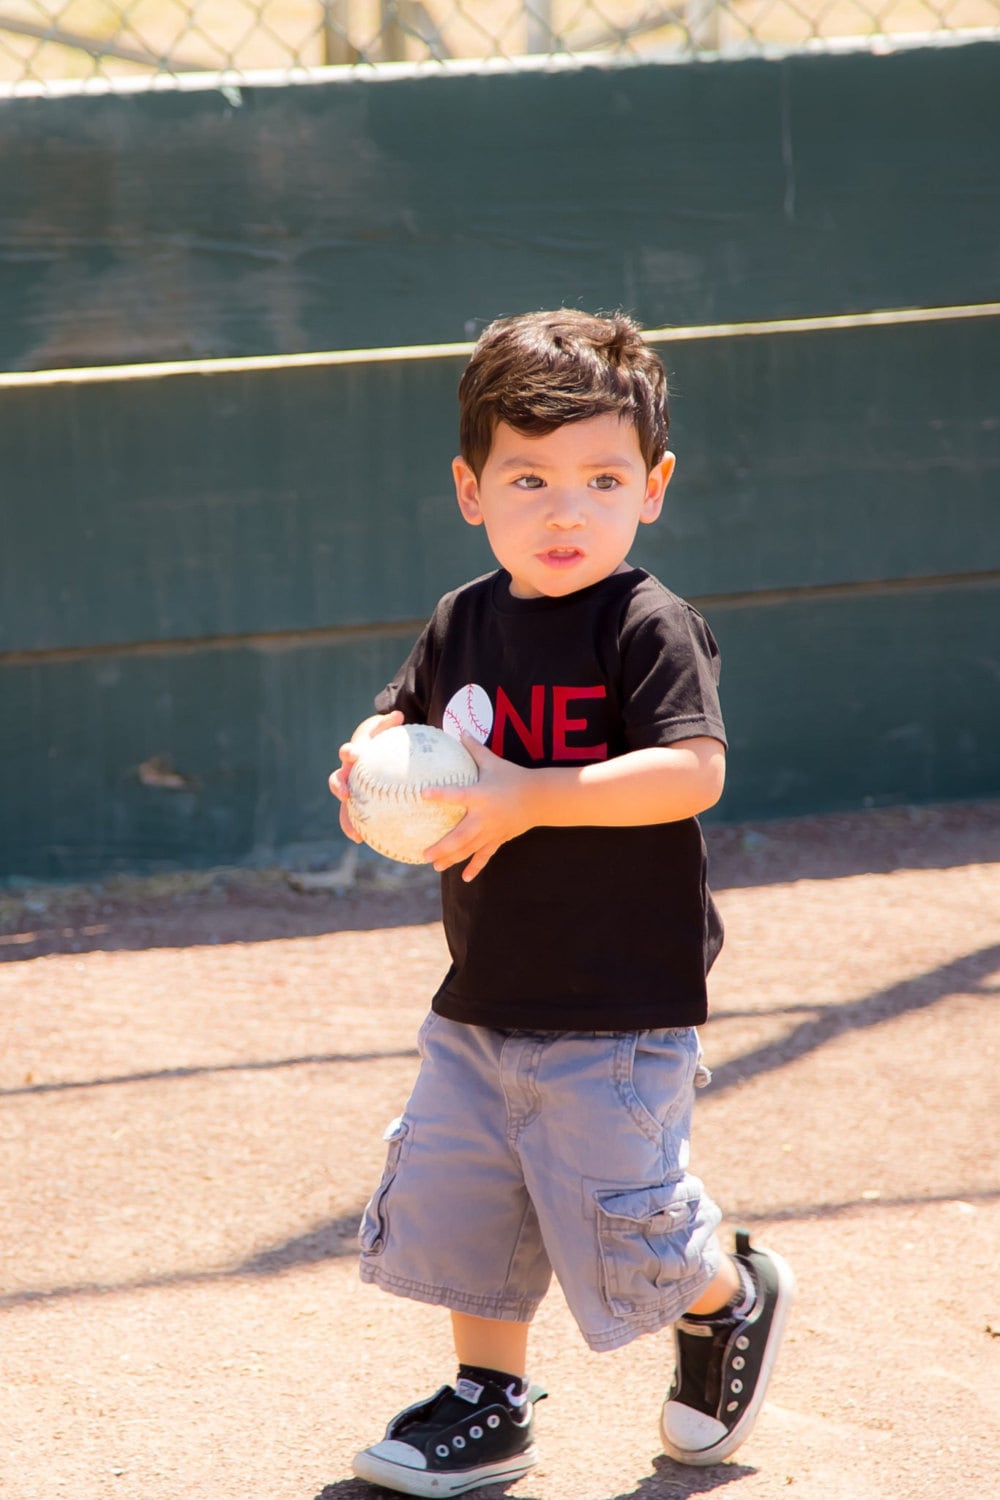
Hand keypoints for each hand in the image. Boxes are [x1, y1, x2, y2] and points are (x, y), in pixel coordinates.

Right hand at [328, 710, 403, 842]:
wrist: (375, 751)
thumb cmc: (383, 739)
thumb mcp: (386, 730)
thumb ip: (389, 724)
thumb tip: (398, 715)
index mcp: (354, 754)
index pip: (348, 752)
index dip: (348, 753)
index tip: (352, 755)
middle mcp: (348, 773)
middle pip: (338, 780)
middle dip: (339, 787)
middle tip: (345, 793)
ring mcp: (351, 789)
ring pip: (345, 806)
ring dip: (348, 821)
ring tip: (356, 835)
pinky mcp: (358, 803)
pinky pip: (360, 819)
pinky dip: (365, 831)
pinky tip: (374, 843)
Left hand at [422, 736, 534, 881]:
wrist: (539, 797)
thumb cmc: (512, 776)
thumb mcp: (493, 761)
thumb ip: (474, 748)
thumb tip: (459, 729)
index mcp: (480, 795)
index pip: (456, 795)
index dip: (439, 794)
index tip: (422, 794)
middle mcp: (484, 816)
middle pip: (460, 835)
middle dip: (441, 846)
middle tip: (424, 854)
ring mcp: (492, 831)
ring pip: (469, 849)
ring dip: (451, 858)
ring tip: (434, 866)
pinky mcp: (499, 839)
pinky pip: (485, 855)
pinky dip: (476, 866)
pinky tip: (465, 878)